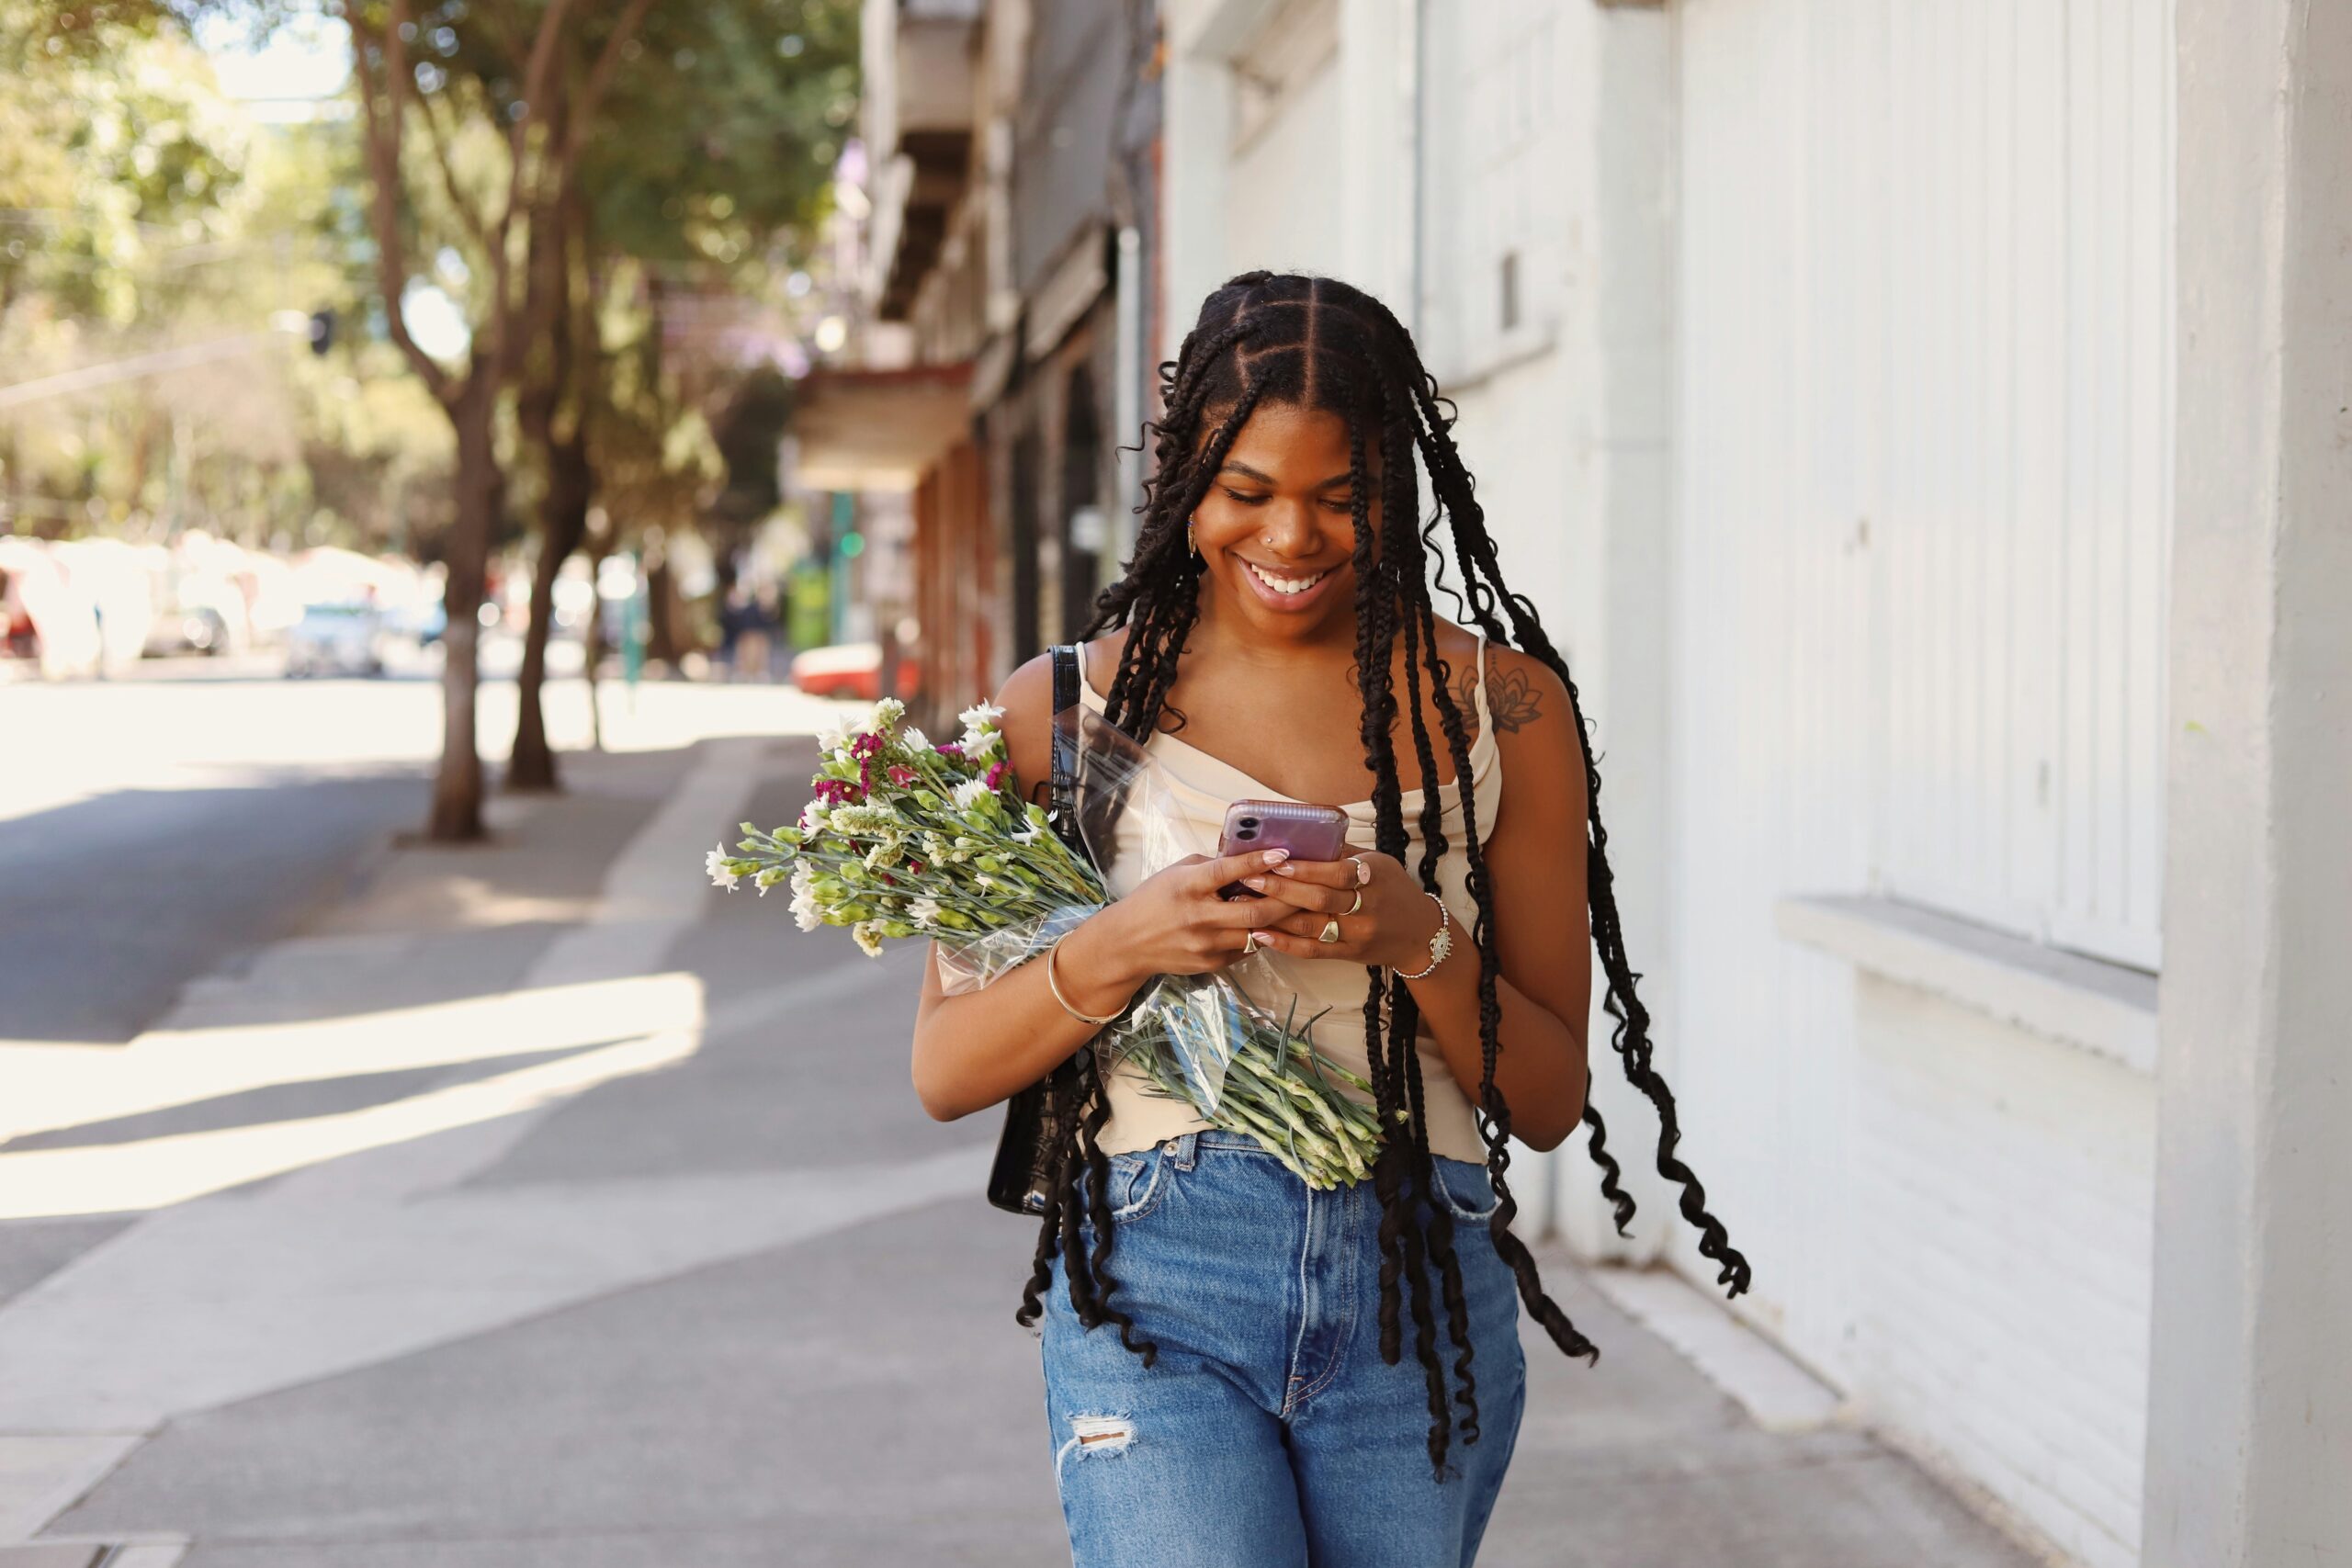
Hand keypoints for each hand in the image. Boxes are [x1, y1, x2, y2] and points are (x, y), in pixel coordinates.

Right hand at [1054, 848, 1295, 1009]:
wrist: (1127, 943)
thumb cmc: (1154, 900)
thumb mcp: (1177, 873)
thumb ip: (1211, 866)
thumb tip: (1247, 855)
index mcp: (1188, 887)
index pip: (1228, 872)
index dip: (1258, 861)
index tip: (1282, 852)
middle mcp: (1199, 917)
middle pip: (1255, 911)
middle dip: (1287, 899)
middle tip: (1309, 887)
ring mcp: (1206, 944)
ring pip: (1257, 934)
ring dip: (1281, 922)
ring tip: (1302, 909)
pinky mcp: (1211, 964)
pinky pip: (1246, 950)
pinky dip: (1262, 936)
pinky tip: (1275, 926)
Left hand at [1235, 850, 1443, 971]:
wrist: (1420, 934)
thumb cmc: (1394, 890)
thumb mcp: (1379, 863)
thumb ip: (1344, 854)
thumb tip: (1304, 837)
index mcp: (1373, 878)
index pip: (1335, 873)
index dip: (1305, 868)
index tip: (1276, 859)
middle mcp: (1365, 907)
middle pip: (1318, 899)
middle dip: (1281, 887)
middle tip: (1250, 877)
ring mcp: (1356, 934)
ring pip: (1310, 925)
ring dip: (1275, 914)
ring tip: (1247, 902)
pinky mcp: (1348, 954)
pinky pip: (1312, 951)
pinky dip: (1285, 943)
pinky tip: (1262, 934)